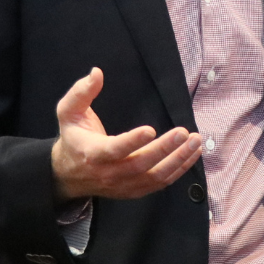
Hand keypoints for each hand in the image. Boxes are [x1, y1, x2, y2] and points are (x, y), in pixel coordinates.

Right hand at [49, 68, 203, 200]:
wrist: (69, 174)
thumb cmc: (73, 137)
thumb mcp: (68, 112)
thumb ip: (81, 92)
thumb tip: (97, 73)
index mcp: (92, 153)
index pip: (114, 150)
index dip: (132, 141)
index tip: (151, 129)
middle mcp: (109, 173)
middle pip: (140, 164)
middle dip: (164, 149)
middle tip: (184, 133)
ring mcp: (123, 185)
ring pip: (154, 177)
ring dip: (178, 160)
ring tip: (195, 141)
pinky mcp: (134, 190)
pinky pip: (160, 183)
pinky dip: (179, 170)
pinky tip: (192, 153)